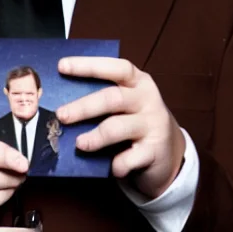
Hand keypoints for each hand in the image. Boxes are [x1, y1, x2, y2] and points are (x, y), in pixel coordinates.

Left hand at [56, 57, 184, 198]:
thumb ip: (103, 96)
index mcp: (137, 81)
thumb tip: (62, 98)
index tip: (62, 66)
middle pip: (112, 98)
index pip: (113, 67)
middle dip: (84, 107)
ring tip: (79, 144)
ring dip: (95, 136)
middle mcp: (147, 98)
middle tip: (62, 115)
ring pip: (118, 127)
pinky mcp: (155, 150)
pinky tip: (112, 167)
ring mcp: (153, 124)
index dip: (87, 65)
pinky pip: (130, 158)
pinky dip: (117, 163)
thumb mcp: (125, 103)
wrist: (170, 152)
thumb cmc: (136, 121)